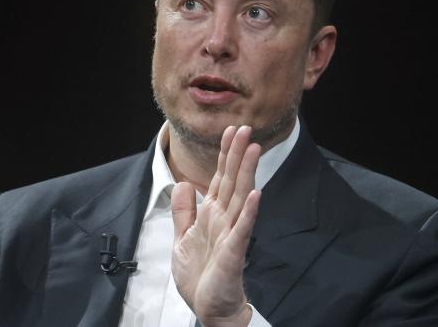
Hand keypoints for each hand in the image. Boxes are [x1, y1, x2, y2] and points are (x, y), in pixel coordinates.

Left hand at [171, 125, 260, 326]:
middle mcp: (224, 219)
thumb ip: (184, 211)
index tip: (230, 131)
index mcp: (212, 214)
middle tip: (245, 129)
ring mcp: (231, 234)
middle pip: (232, 180)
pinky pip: (242, 230)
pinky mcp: (233, 252)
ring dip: (247, 173)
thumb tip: (184, 184)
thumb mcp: (182, 238)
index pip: (220, 178)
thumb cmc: (200, 275)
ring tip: (253, 149)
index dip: (224, 154)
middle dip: (237, 154)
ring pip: (240, 197)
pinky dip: (248, 212)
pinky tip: (255, 195)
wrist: (207, 307)